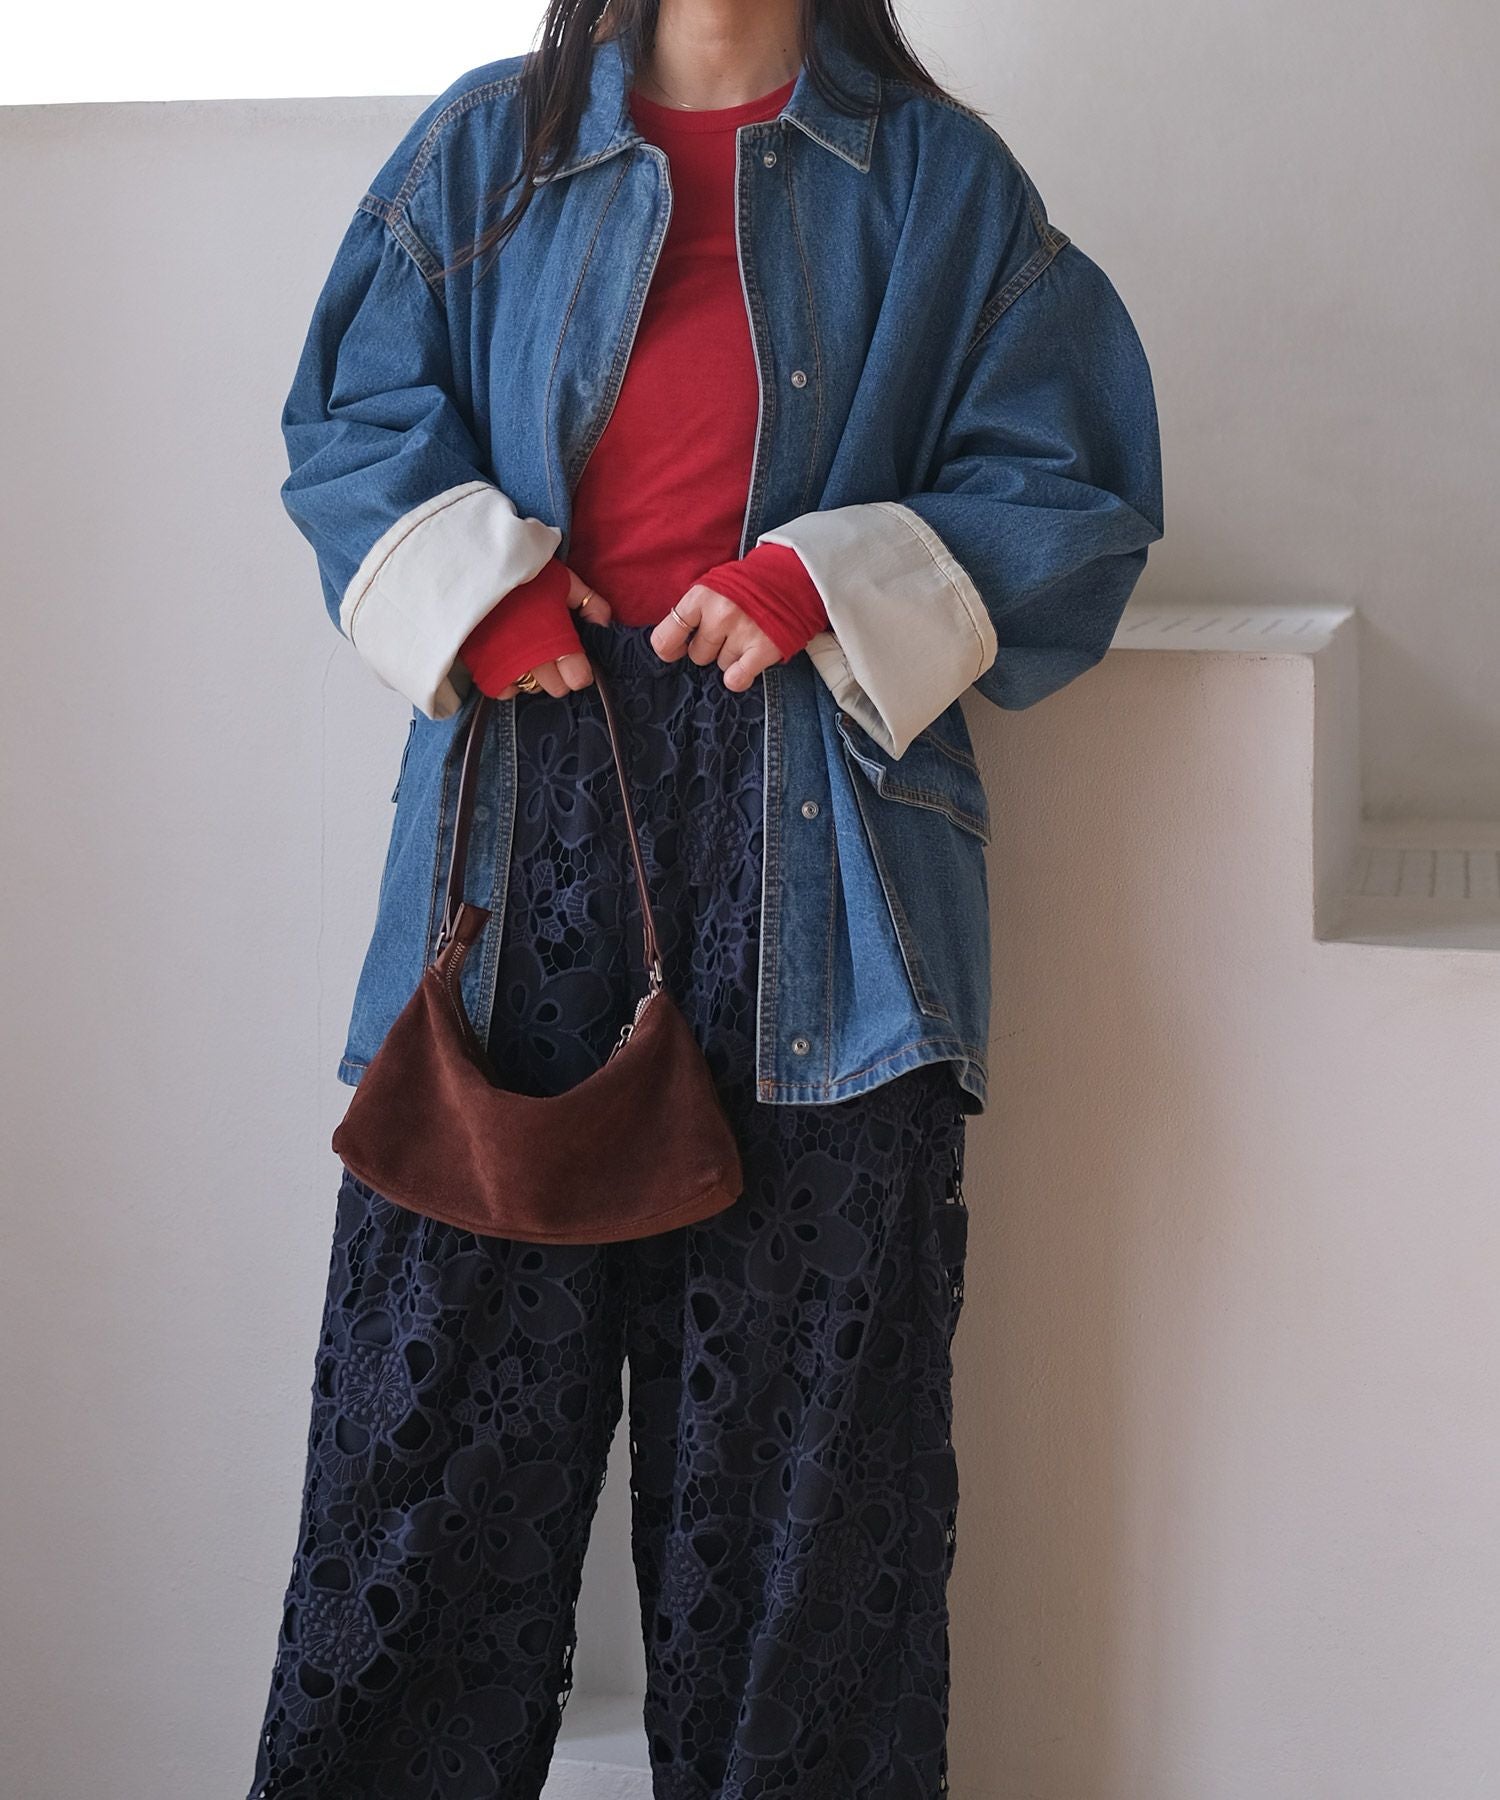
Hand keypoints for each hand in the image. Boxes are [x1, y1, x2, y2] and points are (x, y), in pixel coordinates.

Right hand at [491, 569, 613, 698]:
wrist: (474, 570)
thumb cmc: (522, 575)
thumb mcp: (562, 579)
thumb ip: (589, 601)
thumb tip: (604, 624)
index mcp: (556, 641)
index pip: (578, 679)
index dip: (580, 670)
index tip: (575, 659)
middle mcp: (533, 660)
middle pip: (556, 688)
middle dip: (558, 674)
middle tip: (550, 652)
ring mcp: (506, 667)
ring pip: (531, 689)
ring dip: (534, 677)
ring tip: (528, 653)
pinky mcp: (482, 669)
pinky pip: (504, 691)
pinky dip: (508, 681)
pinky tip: (509, 662)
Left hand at [649, 584, 782, 691]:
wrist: (792, 574)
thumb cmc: (748, 583)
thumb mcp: (713, 585)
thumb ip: (693, 610)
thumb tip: (671, 642)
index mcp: (701, 596)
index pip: (666, 637)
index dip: (670, 648)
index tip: (678, 649)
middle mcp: (720, 614)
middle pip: (698, 655)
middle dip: (710, 648)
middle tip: (727, 633)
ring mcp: (743, 632)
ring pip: (721, 665)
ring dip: (731, 657)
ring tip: (746, 637)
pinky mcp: (764, 649)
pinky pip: (736, 679)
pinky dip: (739, 677)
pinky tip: (746, 664)